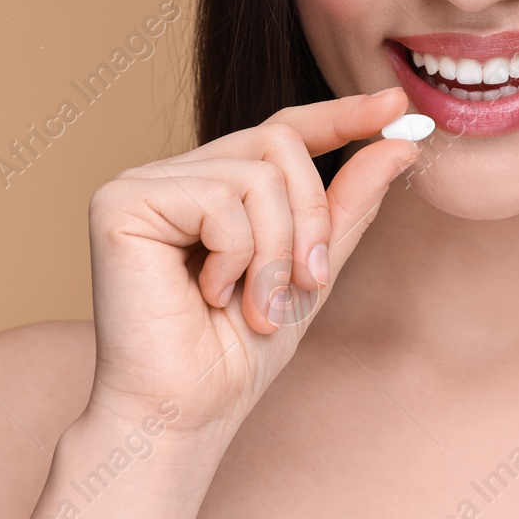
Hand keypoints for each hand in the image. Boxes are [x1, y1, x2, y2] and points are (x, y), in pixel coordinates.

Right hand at [82, 86, 417, 439]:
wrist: (185, 413)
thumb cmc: (235, 354)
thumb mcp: (311, 270)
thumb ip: (347, 206)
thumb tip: (398, 143)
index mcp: (214, 185)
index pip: (283, 129)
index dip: (340, 116)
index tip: (397, 105)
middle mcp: (175, 173)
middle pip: (279, 144)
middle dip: (312, 218)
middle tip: (306, 283)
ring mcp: (142, 183)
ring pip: (257, 175)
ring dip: (276, 252)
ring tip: (255, 306)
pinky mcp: (120, 202)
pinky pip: (219, 199)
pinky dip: (237, 257)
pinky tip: (209, 296)